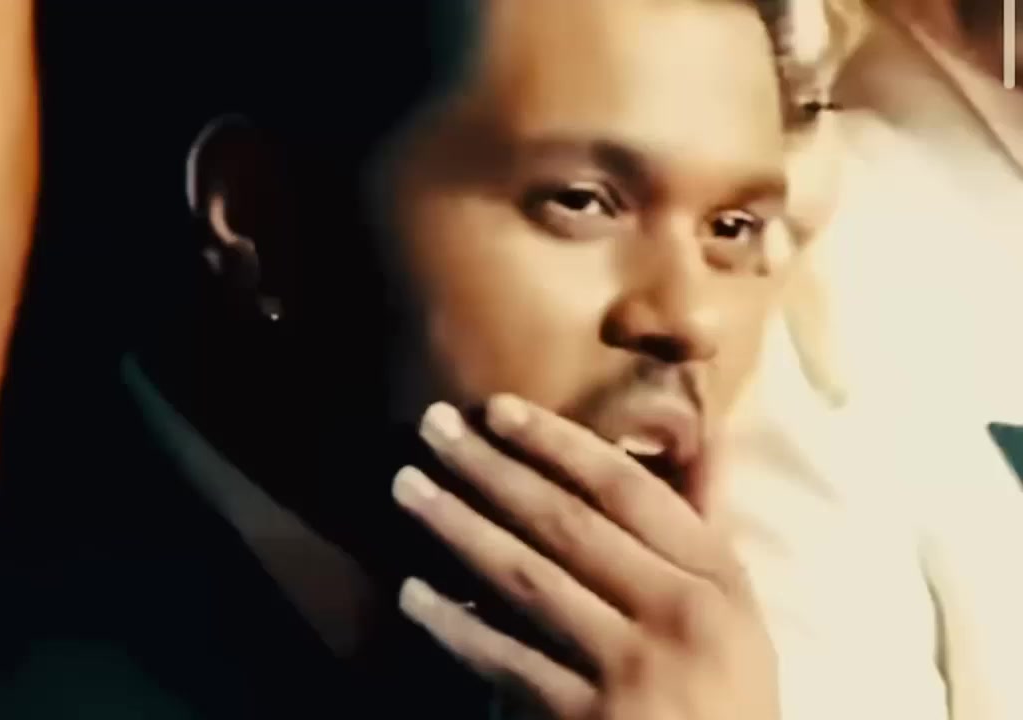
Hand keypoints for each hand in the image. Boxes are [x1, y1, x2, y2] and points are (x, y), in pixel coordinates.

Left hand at [392, 395, 776, 719]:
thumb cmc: (726, 698)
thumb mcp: (737, 612)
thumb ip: (706, 526)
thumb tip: (706, 429)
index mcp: (717, 580)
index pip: (628, 490)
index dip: (559, 443)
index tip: (499, 408)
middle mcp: (677, 613)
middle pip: (568, 523)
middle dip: (492, 468)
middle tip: (432, 424)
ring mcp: (633, 669)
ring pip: (529, 580)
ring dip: (459, 526)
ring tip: (406, 486)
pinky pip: (509, 661)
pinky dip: (459, 626)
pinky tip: (414, 595)